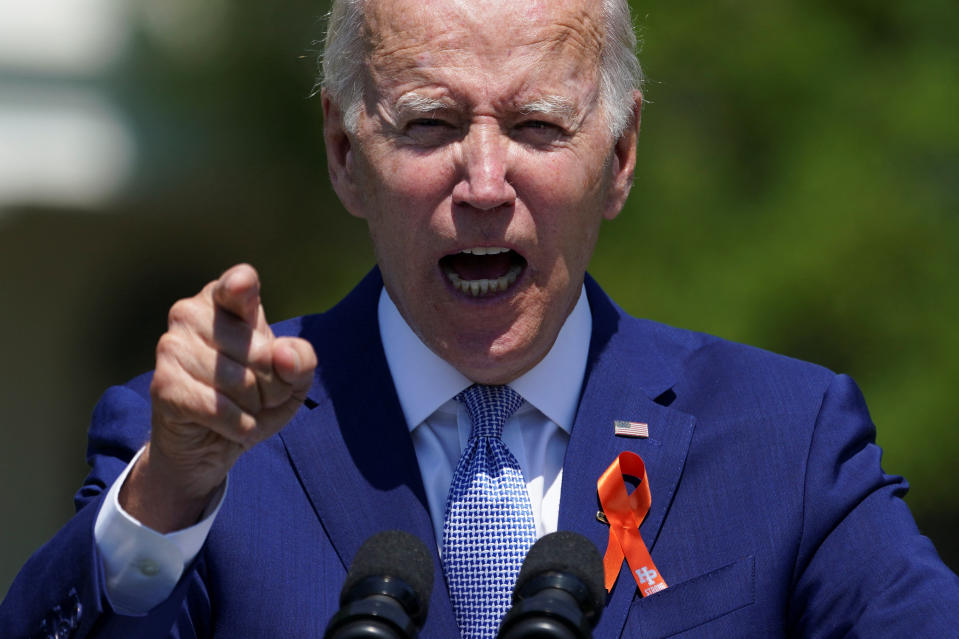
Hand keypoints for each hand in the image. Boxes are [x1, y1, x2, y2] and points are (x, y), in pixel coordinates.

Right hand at [119, 264, 317, 531]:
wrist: (213, 444)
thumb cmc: (253, 399)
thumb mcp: (291, 382)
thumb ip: (301, 361)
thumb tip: (283, 355)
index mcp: (226, 301)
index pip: (238, 283)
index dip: (242, 287)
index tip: (241, 287)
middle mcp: (192, 313)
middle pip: (261, 352)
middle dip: (272, 386)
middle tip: (255, 394)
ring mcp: (172, 346)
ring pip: (241, 382)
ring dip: (252, 408)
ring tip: (240, 409)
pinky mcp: (162, 384)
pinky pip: (217, 407)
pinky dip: (237, 425)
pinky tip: (233, 426)